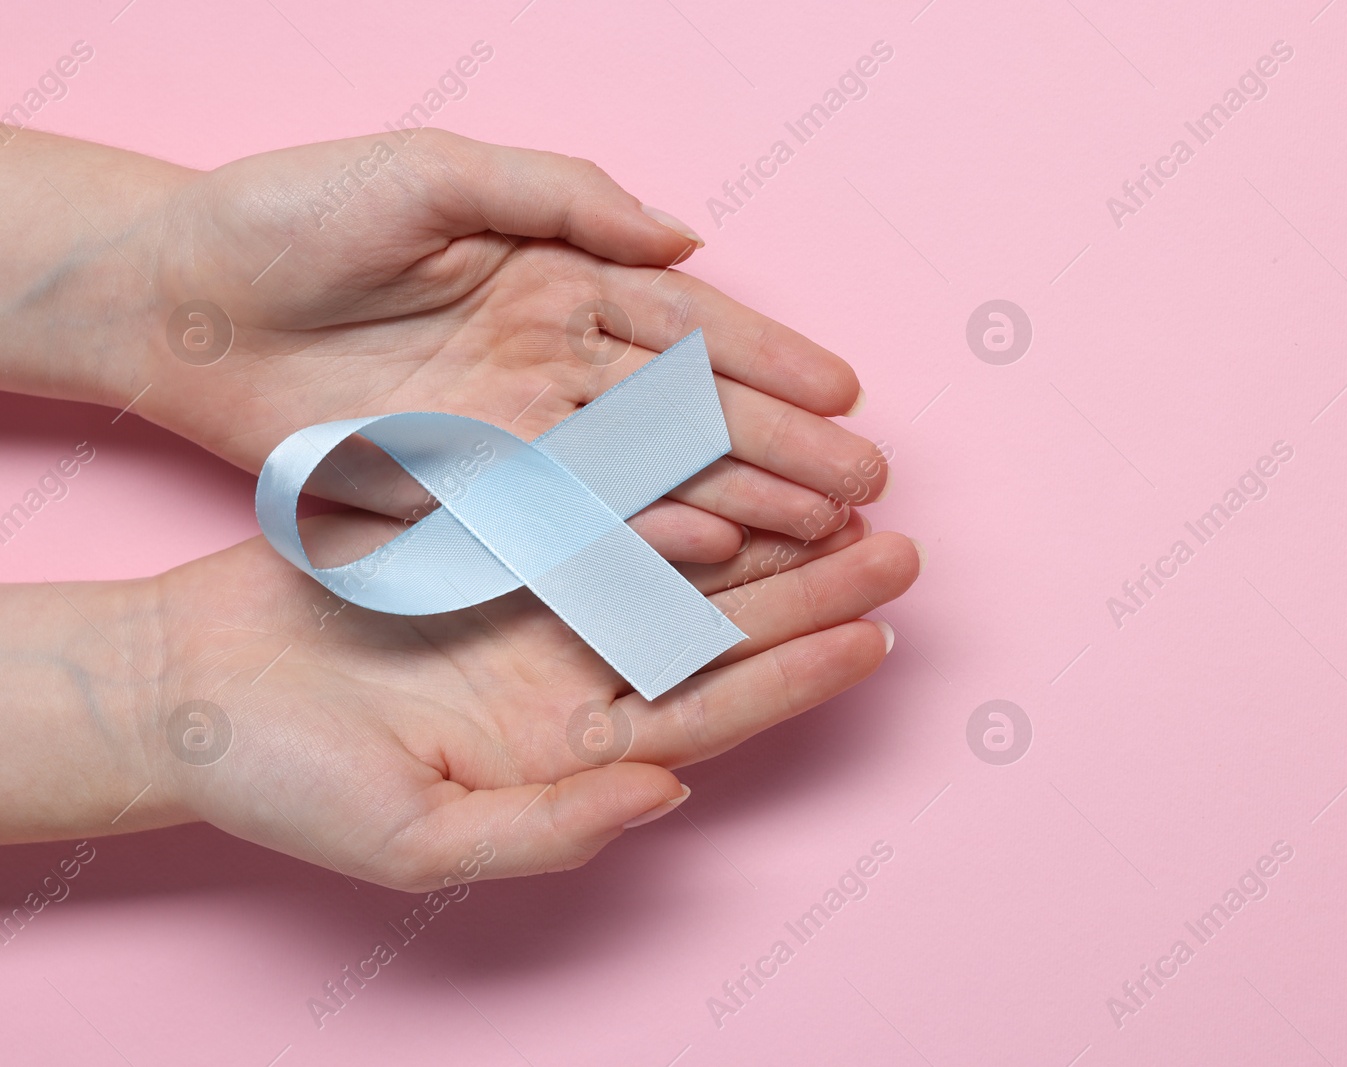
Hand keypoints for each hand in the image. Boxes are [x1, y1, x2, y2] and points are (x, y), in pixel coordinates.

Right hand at [125, 516, 919, 889]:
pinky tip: (725, 453)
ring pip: (677, 566)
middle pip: (719, 636)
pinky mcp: (501, 544)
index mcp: (572, 755)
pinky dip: (662, 482)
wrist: (190, 688)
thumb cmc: (288, 781)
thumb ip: (549, 830)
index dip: (797, 678)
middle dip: (812, 594)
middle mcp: (574, 682)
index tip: (878, 638)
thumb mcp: (415, 836)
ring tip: (844, 496)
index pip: (712, 716)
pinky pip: (600, 508)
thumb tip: (667, 798)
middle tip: (901, 551)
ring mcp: (543, 610)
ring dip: (761, 533)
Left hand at [130, 129, 886, 556]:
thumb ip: (561, 195)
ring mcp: (517, 435)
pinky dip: (639, 540)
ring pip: (649, 476)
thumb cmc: (300, 215)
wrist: (186, 299)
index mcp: (557, 278)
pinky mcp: (468, 495)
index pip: (688, 324)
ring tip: (820, 531)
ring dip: (737, 501)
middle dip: (782, 445)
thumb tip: (684, 233)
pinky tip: (709, 553)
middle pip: (689, 411)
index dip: (770, 356)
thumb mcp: (434, 173)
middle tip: (864, 484)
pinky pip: (573, 524)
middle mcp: (554, 364)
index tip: (845, 392)